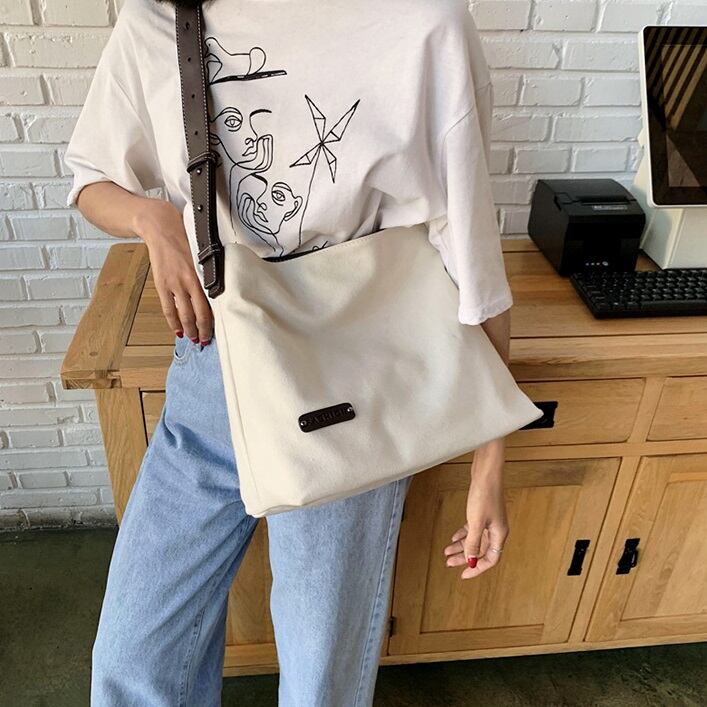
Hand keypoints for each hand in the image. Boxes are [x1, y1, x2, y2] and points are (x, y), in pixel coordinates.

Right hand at [133, 200, 213, 342]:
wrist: (161, 228)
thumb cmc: (184, 238)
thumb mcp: (201, 255)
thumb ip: (207, 273)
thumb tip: (215, 291)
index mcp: (202, 274)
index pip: (212, 303)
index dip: (215, 319)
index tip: (219, 329)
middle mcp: (190, 281)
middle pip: (199, 313)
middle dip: (203, 330)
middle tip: (206, 341)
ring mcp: (174, 284)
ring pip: (184, 315)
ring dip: (189, 330)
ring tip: (193, 339)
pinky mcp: (162, 284)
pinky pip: (168, 308)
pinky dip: (173, 322)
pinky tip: (178, 330)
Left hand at [443, 438, 508, 579]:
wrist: (486, 472)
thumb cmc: (484, 495)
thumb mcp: (476, 521)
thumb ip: (473, 542)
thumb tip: (470, 561)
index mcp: (499, 534)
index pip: (490, 559)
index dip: (477, 568)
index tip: (463, 574)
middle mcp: (496, 529)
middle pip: (480, 550)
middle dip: (464, 558)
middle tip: (449, 563)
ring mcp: (490, 520)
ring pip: (474, 539)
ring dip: (461, 546)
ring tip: (446, 552)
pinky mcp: (482, 512)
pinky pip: (473, 529)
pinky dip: (463, 534)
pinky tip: (453, 537)